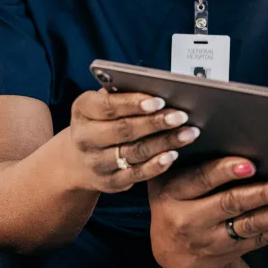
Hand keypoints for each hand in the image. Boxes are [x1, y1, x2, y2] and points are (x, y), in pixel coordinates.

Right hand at [63, 90, 200, 193]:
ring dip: (164, 142)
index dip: (134, 103)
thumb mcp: (104, 103)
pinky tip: (173, 155)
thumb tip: (162, 86)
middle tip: (182, 116)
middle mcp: (84, 138)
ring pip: (133, 152)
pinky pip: (135, 175)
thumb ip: (126, 93)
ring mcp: (96, 163)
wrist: (77, 160)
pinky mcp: (109, 182)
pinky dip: (155, 166)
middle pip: (123, 130)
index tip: (159, 101)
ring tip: (189, 133)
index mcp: (82, 110)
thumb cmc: (102, 121)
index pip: (107, 106)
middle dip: (155, 123)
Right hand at [148, 156, 267, 267]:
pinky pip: (258, 240)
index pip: (200, 179)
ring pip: (249, 225)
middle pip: (230, 203)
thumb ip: (193, 164)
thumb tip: (233, 133)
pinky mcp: (226, 253)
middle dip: (262, 195)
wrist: (171, 254)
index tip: (250, 165)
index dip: (224, 171)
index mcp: (172, 192)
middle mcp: (187, 219)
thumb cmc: (178, 203)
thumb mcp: (172, 184)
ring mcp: (208, 240)